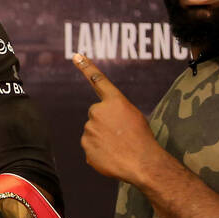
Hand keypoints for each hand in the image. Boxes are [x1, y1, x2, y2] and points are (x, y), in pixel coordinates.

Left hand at [74, 53, 158, 184]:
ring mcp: (89, 129)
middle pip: (96, 114)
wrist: (142, 162)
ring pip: (92, 131)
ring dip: (102, 138)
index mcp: (114, 101)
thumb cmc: (142, 139)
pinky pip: (91, 147)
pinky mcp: (85, 146)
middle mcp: (98, 111)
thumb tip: (102, 123)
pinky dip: (99, 152)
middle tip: (120, 135)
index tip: (76, 55)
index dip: (86, 67)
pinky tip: (112, 155)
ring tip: (118, 146)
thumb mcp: (134, 117)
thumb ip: (115, 113)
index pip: (98, 80)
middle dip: (104, 123)